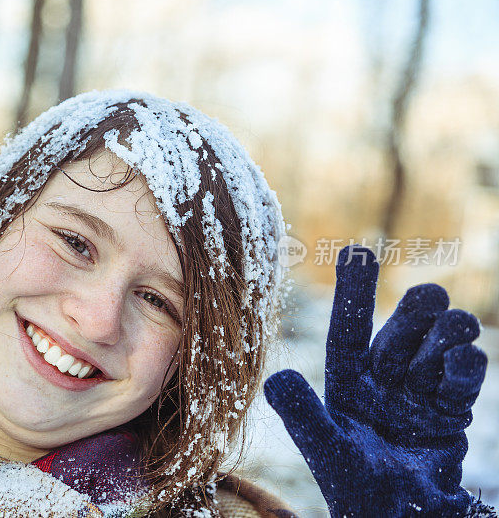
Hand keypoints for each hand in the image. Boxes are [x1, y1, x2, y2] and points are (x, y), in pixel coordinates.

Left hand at [264, 246, 487, 516]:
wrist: (397, 514)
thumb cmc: (353, 482)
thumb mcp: (326, 448)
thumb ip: (303, 416)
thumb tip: (275, 379)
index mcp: (346, 380)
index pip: (349, 329)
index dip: (353, 293)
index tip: (357, 251)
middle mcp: (381, 380)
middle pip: (398, 337)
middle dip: (413, 316)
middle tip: (428, 295)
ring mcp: (416, 392)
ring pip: (433, 353)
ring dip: (446, 337)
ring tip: (458, 326)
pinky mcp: (448, 411)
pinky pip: (458, 383)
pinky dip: (464, 369)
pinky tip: (467, 359)